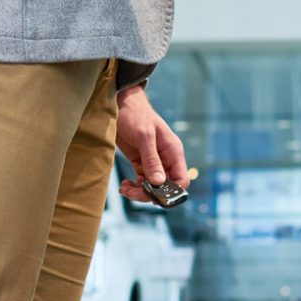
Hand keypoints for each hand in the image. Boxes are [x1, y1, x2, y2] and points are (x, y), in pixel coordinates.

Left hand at [115, 85, 188, 203]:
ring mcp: (154, 162)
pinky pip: (142, 181)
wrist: (119, 104)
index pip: (182, 179)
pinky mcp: (141, 163)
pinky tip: (124, 185)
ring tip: (126, 189)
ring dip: (140, 192)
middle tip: (134, 193)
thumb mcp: (144, 136)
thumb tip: (159, 182)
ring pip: (153, 186)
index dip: (172, 191)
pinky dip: (133, 187)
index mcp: (173, 151)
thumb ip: (152, 159)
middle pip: (166, 186)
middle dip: (151, 194)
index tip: (157, 196)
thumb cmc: (135, 114)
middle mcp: (166, 159)